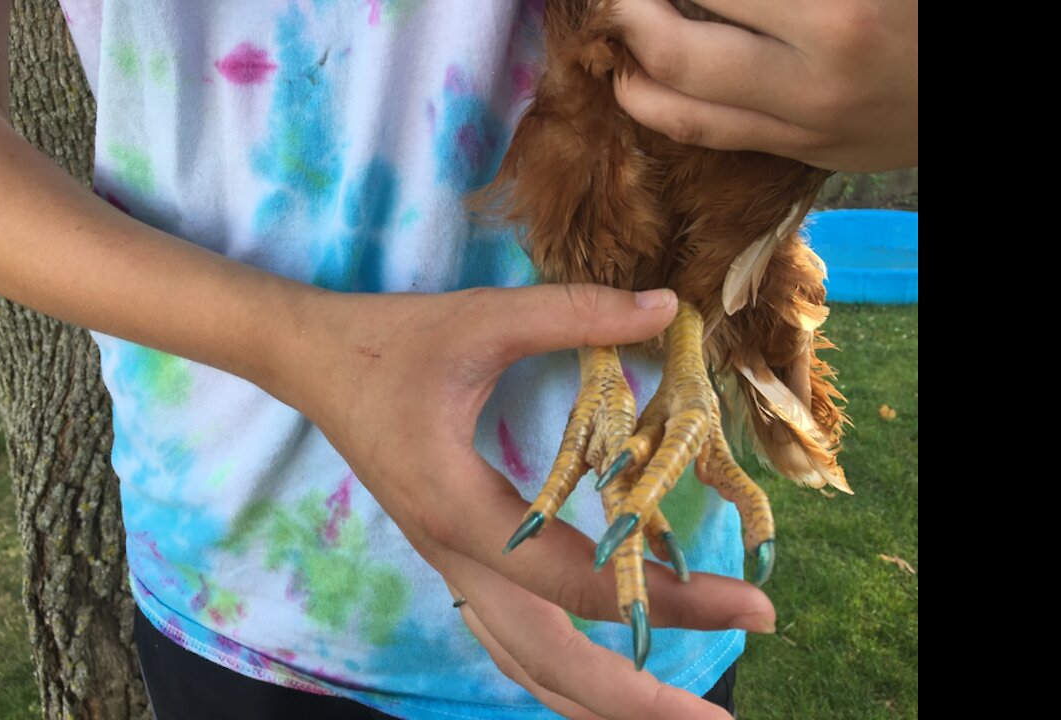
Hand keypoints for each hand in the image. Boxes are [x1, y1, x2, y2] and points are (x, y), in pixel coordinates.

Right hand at [280, 284, 774, 718]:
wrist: (308, 361)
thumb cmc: (387, 341)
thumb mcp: (480, 319)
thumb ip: (571, 313)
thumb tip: (663, 308)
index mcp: (462, 510)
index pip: (583, 577)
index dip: (672, 599)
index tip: (752, 608)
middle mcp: (456, 557)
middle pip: (548, 661)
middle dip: (632, 699)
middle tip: (717, 717)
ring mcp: (449, 564)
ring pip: (522, 662)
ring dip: (594, 697)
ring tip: (666, 713)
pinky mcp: (452, 555)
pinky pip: (509, 636)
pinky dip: (559, 668)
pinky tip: (599, 674)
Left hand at [609, 0, 917, 171]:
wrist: (982, 88)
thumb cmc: (927, 13)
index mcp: (838, 15)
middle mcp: (814, 79)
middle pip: (674, 48)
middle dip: (627, 11)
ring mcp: (809, 127)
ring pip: (679, 111)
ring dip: (629, 68)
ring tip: (615, 34)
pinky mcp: (809, 154)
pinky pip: (713, 136)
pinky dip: (663, 106)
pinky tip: (643, 78)